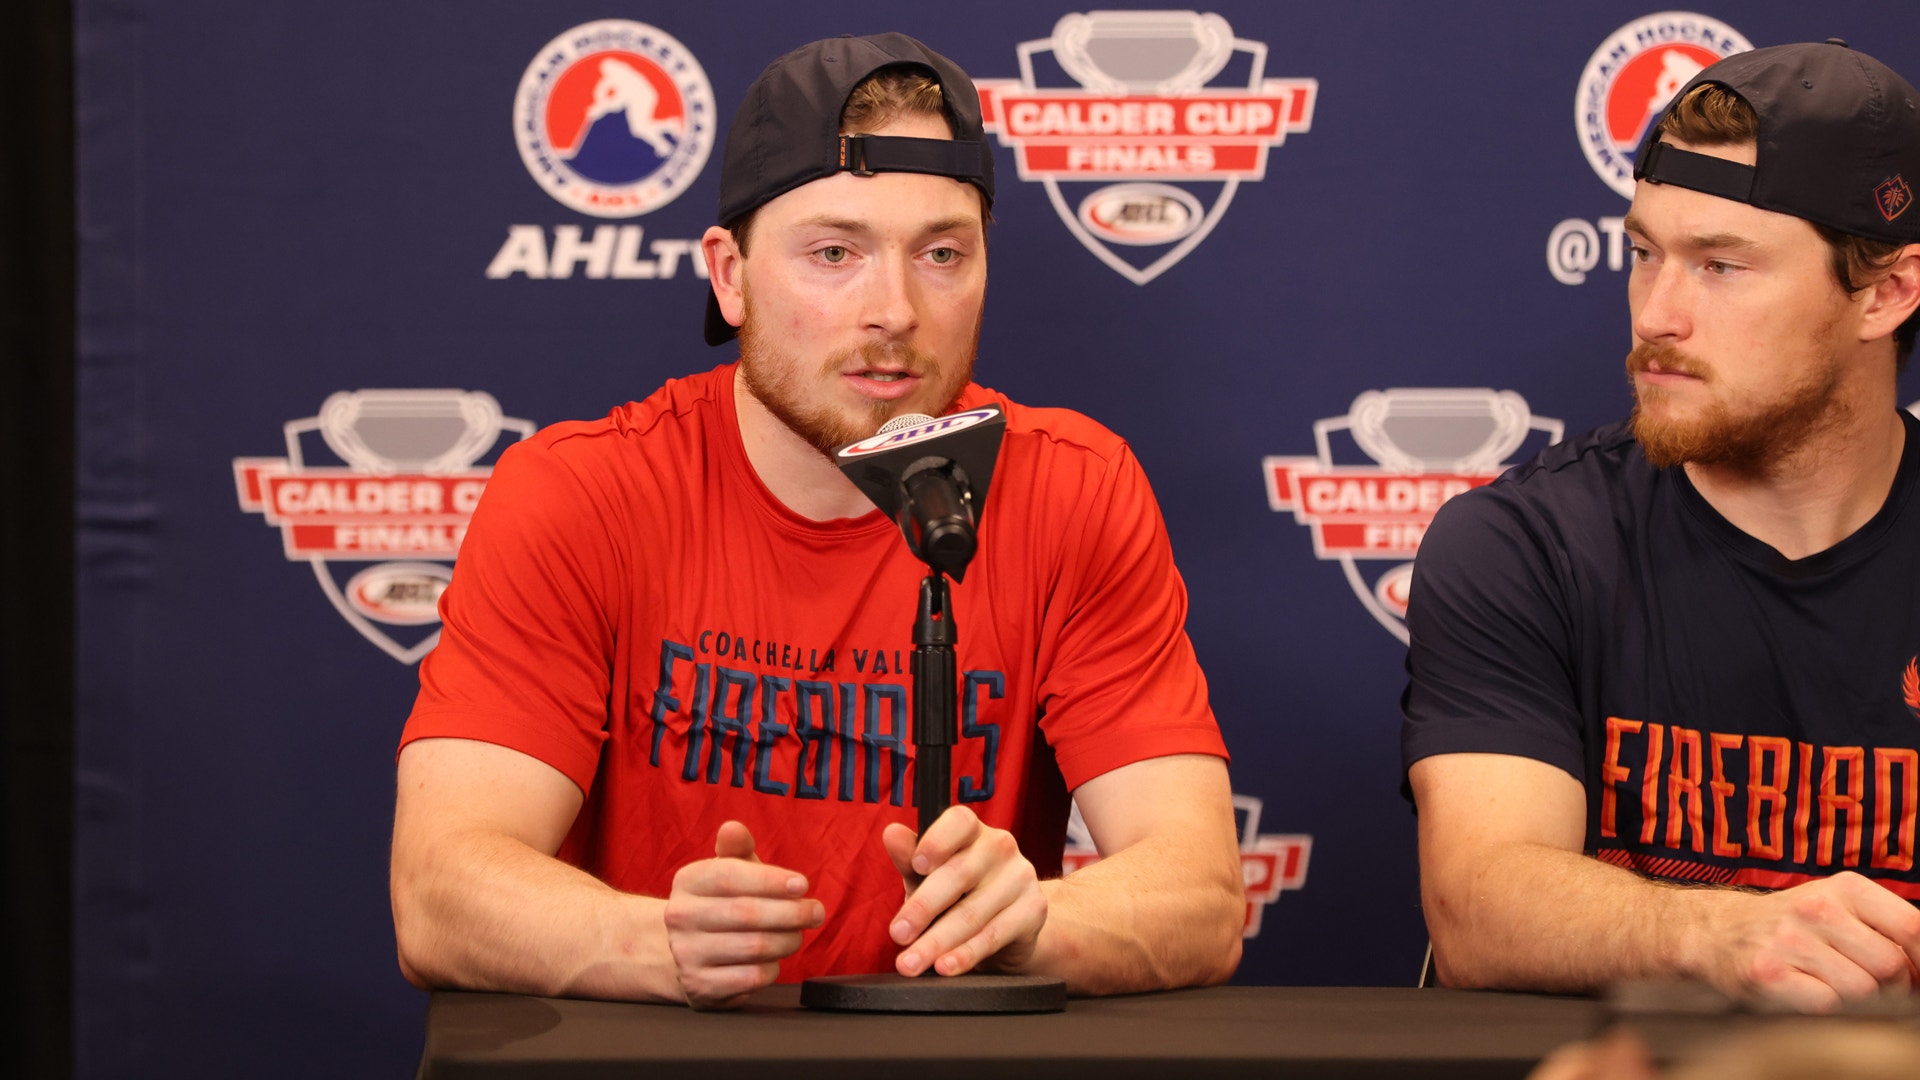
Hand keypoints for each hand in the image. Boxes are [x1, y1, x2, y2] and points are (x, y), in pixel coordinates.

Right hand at [663, 821, 823, 1008]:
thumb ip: (736, 849)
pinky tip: (775, 959)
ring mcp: (686, 954)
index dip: (770, 880)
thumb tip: (733, 828)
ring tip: (798, 934)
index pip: (729, 876)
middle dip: (791, 912)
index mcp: (687, 881)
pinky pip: (751, 978)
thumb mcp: (727, 871)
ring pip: (753, 947)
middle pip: (746, 913)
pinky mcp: (701, 987)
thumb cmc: (721, 904)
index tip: (802, 884)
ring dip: (787, 940)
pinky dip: (773, 967)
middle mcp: (680, 917)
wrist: (686, 954)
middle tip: (816, 912)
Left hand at [881, 806, 1046, 977]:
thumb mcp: (928, 876)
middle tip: (897, 935)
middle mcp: (1000, 847)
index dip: (937, 841)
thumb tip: (892, 834)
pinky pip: (994, 935)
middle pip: (959, 875)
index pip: (958, 822)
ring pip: (973, 912)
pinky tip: (945, 966)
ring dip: (937, 941)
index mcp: (972, 831)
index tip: (917, 865)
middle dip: (923, 908)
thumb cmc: (960, 894)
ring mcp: (1020, 877)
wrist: (1011, 924)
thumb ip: (909, 858)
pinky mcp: (1033, 910)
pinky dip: (965, 954)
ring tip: (911, 963)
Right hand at [1696, 871, 1919, 1011]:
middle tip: (1872, 984)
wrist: (1720, 933)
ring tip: (1832, 982)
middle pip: (1892, 966)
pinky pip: (1826, 1004)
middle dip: (1892, 987)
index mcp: (1846, 888)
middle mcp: (1816, 908)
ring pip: (1862, 989)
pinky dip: (1824, 1003)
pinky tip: (1806, 987)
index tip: (1917, 976)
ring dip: (1855, 997)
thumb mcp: (1842, 908)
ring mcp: (1790, 940)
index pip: (1914, 927)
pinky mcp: (1768, 973)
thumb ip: (1889, 929)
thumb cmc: (1797, 927)